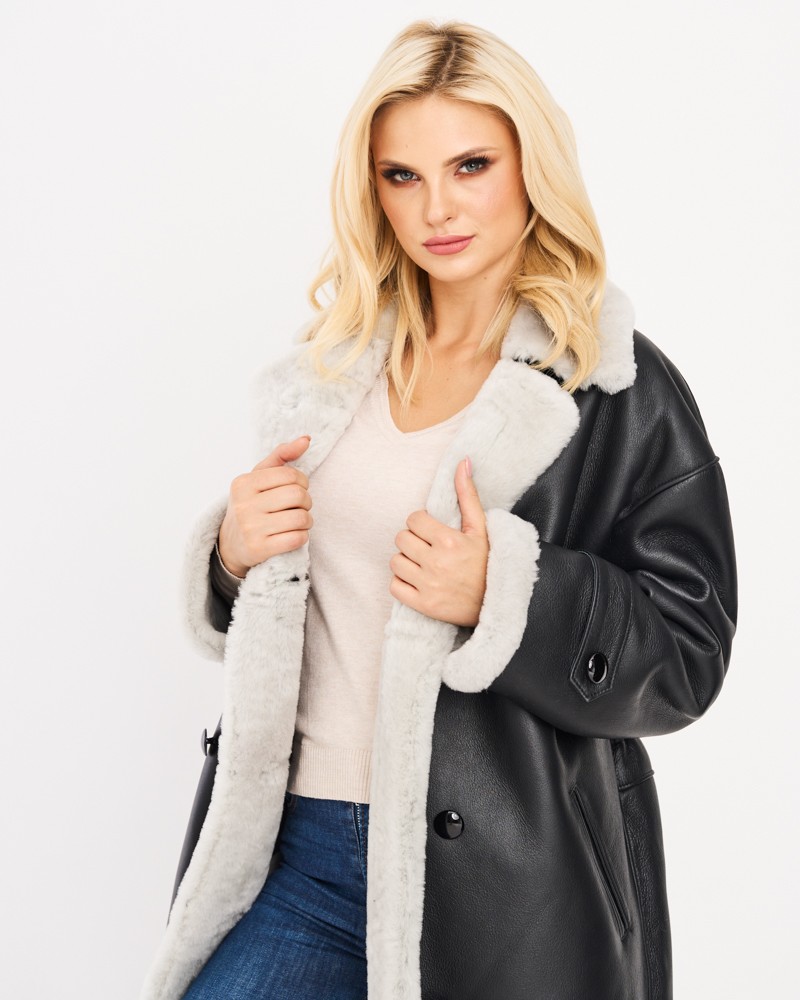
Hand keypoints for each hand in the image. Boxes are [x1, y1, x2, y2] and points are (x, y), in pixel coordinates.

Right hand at [217, 435, 313, 576]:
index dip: (302, 481)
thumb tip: (306, 439)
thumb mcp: (259, 478)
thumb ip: (281, 456)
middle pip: (298, 495)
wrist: (231, 544)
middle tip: (300, 507)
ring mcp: (250, 528)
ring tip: (299, 521)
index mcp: (243, 483)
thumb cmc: (252, 505)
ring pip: (301, 518)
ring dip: (307, 521)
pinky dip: (302, 536)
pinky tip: (293, 535)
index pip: (290, 475)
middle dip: (306, 501)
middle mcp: (244, 505)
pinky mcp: (259, 549)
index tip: (297, 488)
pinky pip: (297, 539)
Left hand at [389, 457, 487, 626]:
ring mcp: (428, 585)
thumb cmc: (486, 562)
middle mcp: (436, 563)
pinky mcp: (423, 605)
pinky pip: (395, 586)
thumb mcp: (480, 528)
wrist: (495, 603)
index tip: (431, 531)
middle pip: (401, 539)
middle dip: (412, 540)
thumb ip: (467, 495)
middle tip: (426, 547)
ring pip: (395, 562)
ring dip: (405, 561)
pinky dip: (401, 583)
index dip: (421, 523)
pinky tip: (417, 580)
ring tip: (421, 563)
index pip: (413, 520)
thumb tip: (462, 461)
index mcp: (449, 541)